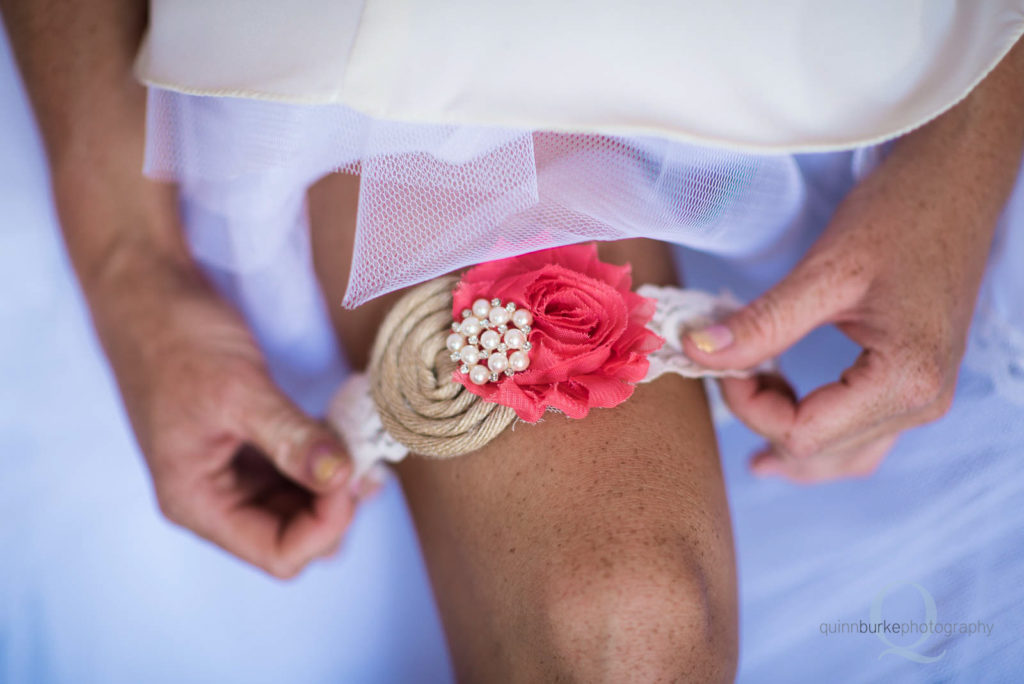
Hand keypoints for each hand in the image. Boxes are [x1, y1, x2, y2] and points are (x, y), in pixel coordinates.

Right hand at [92, 249, 354, 576]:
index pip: (278, 553)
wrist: (147, 291)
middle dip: (336, 506)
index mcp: (197, 501)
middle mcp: (214, 497)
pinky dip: (325, 457)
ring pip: (299, 504)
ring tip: (363, 445)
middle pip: (294, 535)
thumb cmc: (176, 339)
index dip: (325, 525)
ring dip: (335, 483)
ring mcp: (232, 471)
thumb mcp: (239, 390)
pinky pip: (295, 469)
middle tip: (368, 461)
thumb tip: (342, 477)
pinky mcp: (247, 444)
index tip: (352, 474)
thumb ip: (291, 439)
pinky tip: (344, 431)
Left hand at [682, 125, 1013, 481]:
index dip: (747, 405)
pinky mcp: (914, 380)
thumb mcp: (826, 270)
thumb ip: (762, 322)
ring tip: (746, 394)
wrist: (956, 182)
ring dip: (785, 434)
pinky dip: (814, 424)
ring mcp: (923, 396)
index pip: (802, 435)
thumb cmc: (903, 215)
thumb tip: (697, 352)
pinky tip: (782, 401)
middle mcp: (922, 403)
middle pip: (819, 453)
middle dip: (761, 420)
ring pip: (840, 454)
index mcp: (905, 382)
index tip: (719, 359)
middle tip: (726, 371)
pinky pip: (858, 431)